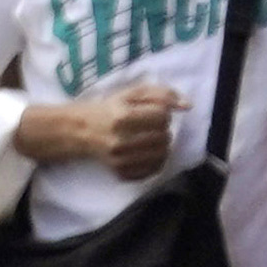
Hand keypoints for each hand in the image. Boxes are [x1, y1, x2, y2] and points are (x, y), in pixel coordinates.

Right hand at [10, 85, 178, 178]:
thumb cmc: (109, 108)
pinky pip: (152, 171)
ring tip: (150, 139)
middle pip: (164, 137)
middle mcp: (121, 139)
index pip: (163, 116)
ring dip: (161, 146)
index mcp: (123, 115)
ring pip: (162, 155)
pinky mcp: (120, 172)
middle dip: (162, 130)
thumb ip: (161, 94)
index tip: (153, 113)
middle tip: (151, 127)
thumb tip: (188, 106)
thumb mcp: (131, 93)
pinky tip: (146, 153)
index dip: (163, 114)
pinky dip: (154, 162)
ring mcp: (120, 159)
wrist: (79, 131)